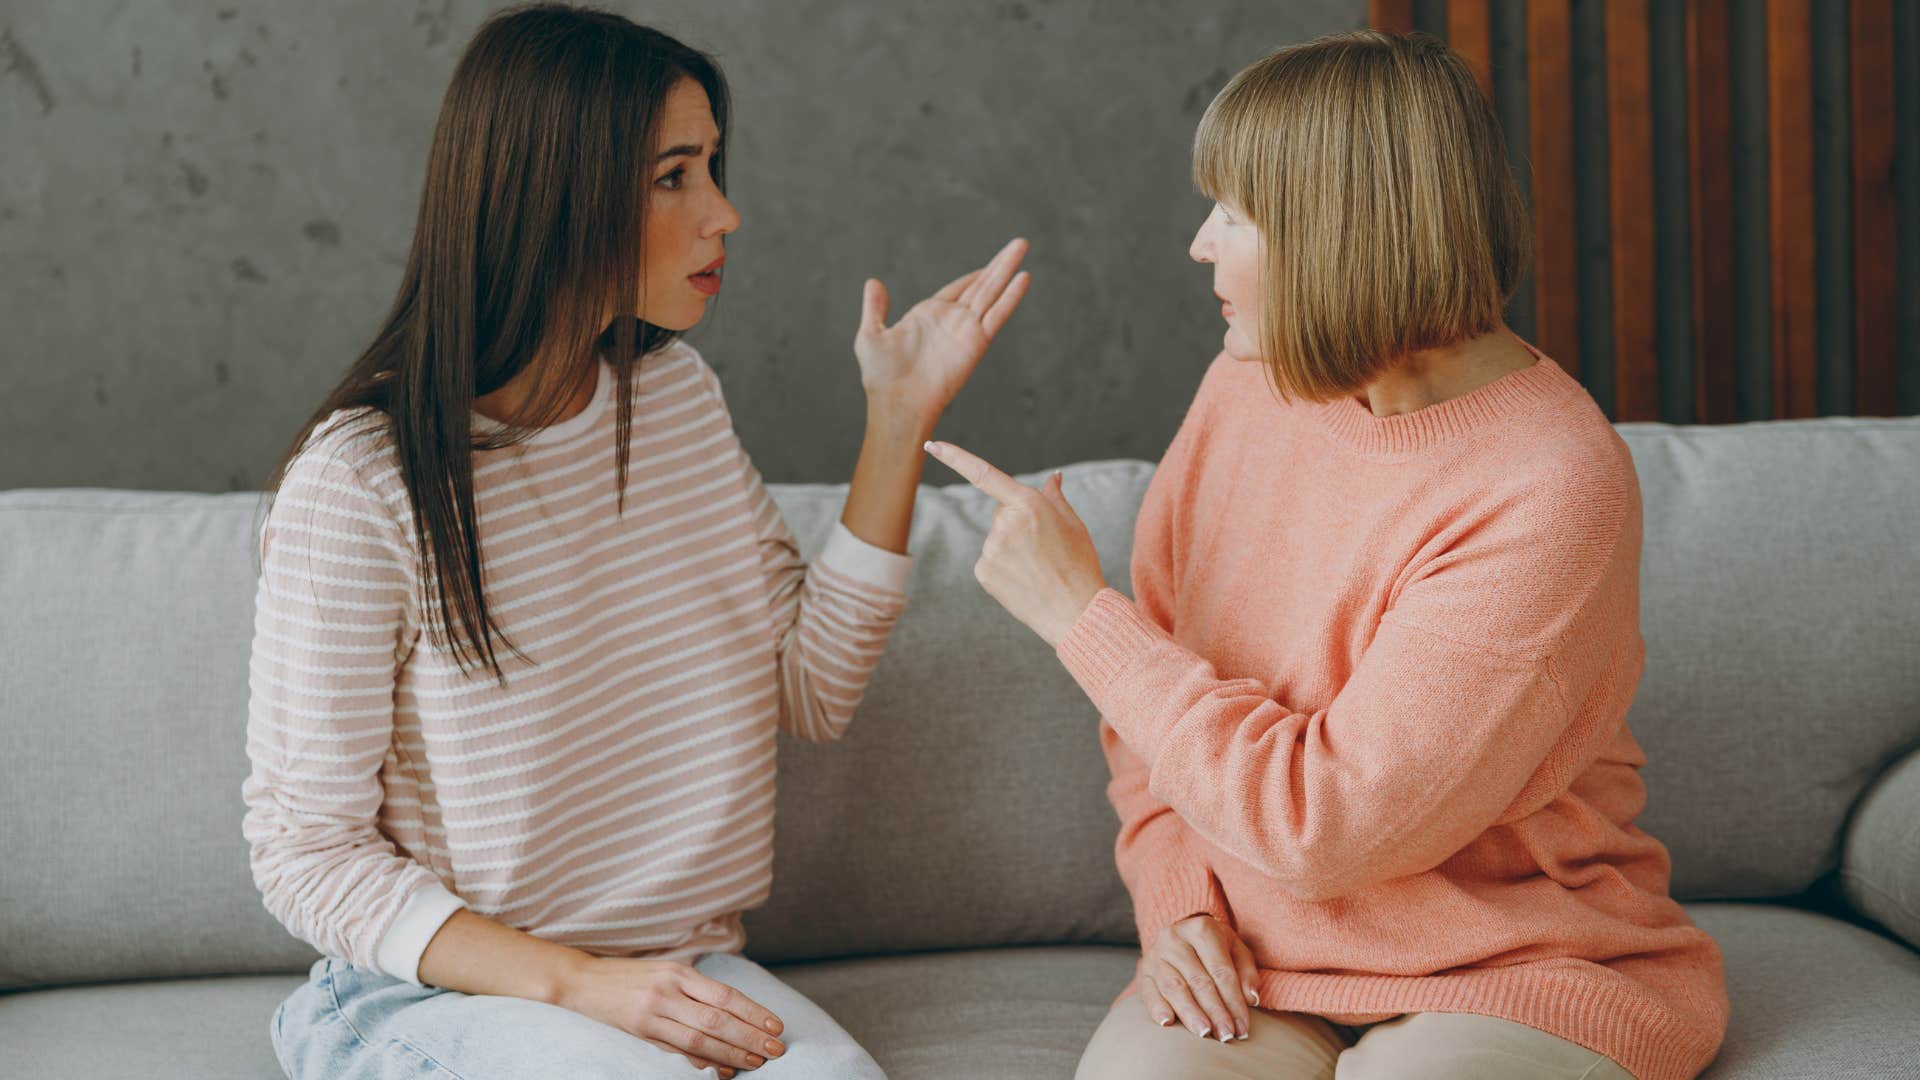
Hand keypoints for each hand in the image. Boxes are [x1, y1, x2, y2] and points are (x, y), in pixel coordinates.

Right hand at [555, 956, 785, 1076]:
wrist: (582, 982)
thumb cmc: (631, 976)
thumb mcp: (666, 970)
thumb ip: (696, 988)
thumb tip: (736, 1012)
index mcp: (679, 973)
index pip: (725, 995)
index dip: (753, 1012)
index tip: (776, 1026)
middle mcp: (667, 993)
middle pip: (717, 1020)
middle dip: (749, 1037)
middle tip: (775, 1050)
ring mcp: (651, 1015)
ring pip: (699, 1039)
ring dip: (730, 1054)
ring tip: (755, 1063)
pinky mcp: (638, 1034)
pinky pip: (675, 1052)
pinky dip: (700, 1064)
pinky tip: (721, 1071)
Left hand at [855, 238, 1030, 433]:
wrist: (897, 403)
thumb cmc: (881, 377)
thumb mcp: (871, 335)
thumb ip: (875, 308)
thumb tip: (873, 282)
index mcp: (928, 315)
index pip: (958, 288)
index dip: (975, 275)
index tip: (992, 263)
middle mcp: (951, 320)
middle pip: (981, 285)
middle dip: (999, 264)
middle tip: (1020, 243)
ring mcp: (965, 329)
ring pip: (992, 292)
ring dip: (1007, 269)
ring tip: (1023, 246)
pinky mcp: (976, 342)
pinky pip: (997, 315)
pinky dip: (1011, 297)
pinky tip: (1023, 278)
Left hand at [922, 441, 1104, 645]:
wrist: (1075, 611)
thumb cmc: (1079, 565)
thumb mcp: (1074, 524)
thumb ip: (1054, 497)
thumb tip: (1052, 477)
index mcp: (1028, 504)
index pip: (984, 474)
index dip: (955, 458)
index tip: (931, 446)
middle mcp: (1004, 523)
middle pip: (1001, 513)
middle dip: (1018, 524)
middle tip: (1044, 548)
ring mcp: (991, 549)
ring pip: (996, 538)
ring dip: (1011, 548)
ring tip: (1037, 568)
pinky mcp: (983, 571)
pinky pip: (990, 560)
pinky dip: (1003, 567)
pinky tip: (1024, 580)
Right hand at [1137, 915, 1260, 1042]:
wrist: (1180, 935)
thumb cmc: (1214, 947)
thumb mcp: (1235, 949)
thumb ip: (1246, 972)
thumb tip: (1251, 998)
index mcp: (1202, 929)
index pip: (1221, 971)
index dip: (1234, 1001)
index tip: (1242, 1026)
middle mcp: (1175, 938)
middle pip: (1198, 981)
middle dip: (1215, 1011)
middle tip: (1226, 1035)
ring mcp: (1156, 954)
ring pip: (1174, 987)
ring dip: (1190, 1013)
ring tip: (1204, 1032)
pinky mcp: (1143, 970)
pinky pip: (1148, 991)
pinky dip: (1157, 1007)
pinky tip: (1168, 1023)